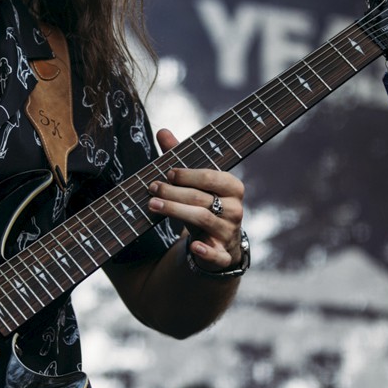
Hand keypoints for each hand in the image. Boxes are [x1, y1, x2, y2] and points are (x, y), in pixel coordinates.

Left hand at [147, 128, 245, 271]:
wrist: (218, 241)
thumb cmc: (204, 203)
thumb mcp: (195, 183)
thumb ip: (181, 157)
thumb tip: (162, 131)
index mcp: (233, 188)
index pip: (212, 177)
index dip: (188, 174)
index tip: (167, 172)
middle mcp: (235, 210)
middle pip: (203, 198)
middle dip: (174, 192)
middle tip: (151, 187)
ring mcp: (230, 233)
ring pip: (204, 220)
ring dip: (176, 211)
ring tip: (153, 205)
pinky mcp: (223, 256)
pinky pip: (217, 255)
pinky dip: (206, 250)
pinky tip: (191, 246)